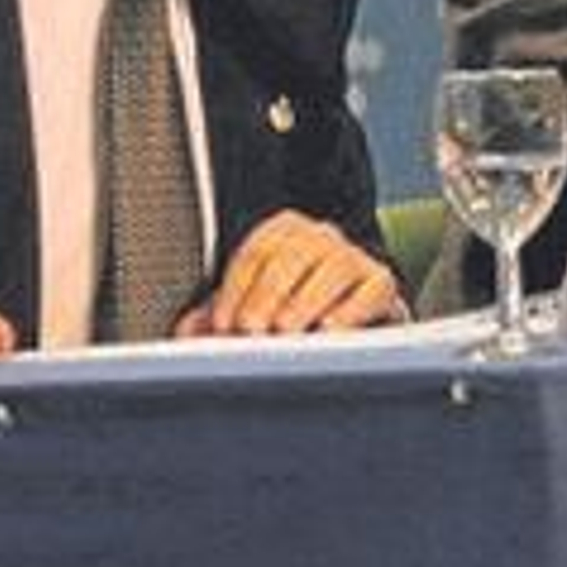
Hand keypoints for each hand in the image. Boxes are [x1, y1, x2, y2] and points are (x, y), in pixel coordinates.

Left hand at [173, 210, 407, 337]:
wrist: (349, 312)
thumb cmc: (291, 309)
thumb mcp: (252, 307)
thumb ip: (217, 316)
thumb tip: (186, 333)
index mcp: (281, 232)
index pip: (255, 252)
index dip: (236, 289)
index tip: (223, 323)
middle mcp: (318, 236)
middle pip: (292, 256)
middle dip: (267, 295)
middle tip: (252, 329)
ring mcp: (352, 256)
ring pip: (331, 269)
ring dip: (305, 301)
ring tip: (286, 330)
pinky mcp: (381, 281)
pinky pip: (370, 289)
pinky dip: (350, 309)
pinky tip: (330, 330)